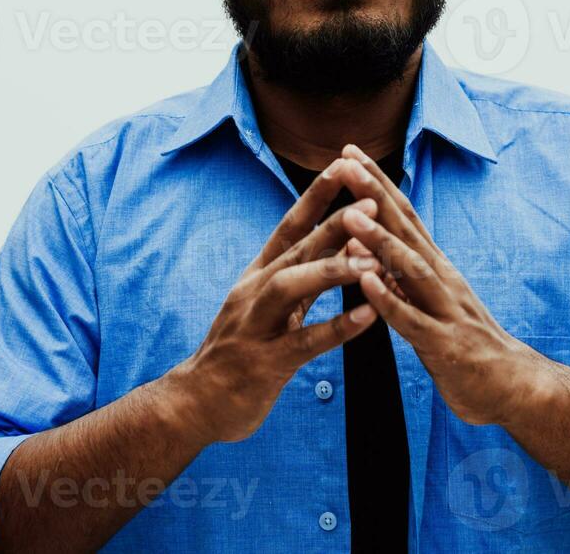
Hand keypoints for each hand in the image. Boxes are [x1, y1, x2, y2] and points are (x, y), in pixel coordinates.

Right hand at [171, 159, 391, 443]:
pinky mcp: (266, 363)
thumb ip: (307, 278)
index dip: (316, 195)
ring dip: (334, 270)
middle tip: (371, 201)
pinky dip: (338, 328)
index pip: (289, 226)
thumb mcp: (272, 307)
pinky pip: (305, 341)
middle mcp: (255, 292)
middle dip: (333, 223)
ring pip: (294, 287)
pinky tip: (368, 317)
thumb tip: (350, 244)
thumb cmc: (242, 351)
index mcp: (257, 276)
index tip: (344, 165)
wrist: (196, 403)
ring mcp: (258, 326)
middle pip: (295, 249)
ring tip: (373, 259)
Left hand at [334, 145, 534, 426]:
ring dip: (380, 241)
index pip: (403, 215)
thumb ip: (396, 276)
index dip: (376, 184)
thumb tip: (359, 245)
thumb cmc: (463, 342)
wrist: (514, 388)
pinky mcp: (444, 345)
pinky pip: (412, 320)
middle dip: (375, 194)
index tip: (350, 153)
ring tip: (350, 216)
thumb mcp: (426, 302)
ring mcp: (445, 310)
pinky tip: (368, 282)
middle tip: (346, 161)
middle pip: (406, 229)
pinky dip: (389, 300)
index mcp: (435, 267)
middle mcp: (442, 278)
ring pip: (410, 269)